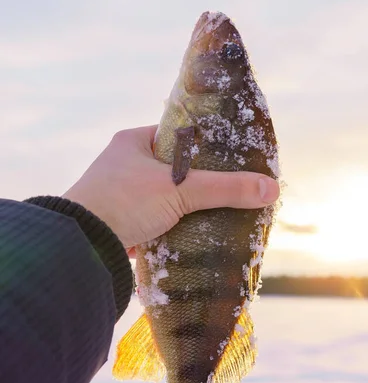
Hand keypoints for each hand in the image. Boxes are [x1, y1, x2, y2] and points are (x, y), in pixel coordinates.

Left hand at [64, 126, 279, 255]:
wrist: (81, 245)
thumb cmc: (125, 203)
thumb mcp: (179, 190)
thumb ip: (225, 189)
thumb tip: (271, 189)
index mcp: (133, 142)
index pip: (178, 137)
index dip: (205, 147)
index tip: (230, 160)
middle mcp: (123, 164)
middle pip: (173, 170)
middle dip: (197, 183)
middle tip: (226, 190)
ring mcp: (119, 195)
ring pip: (163, 197)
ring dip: (183, 207)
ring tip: (215, 213)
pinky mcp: (120, 223)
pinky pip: (153, 220)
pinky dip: (171, 227)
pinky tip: (192, 233)